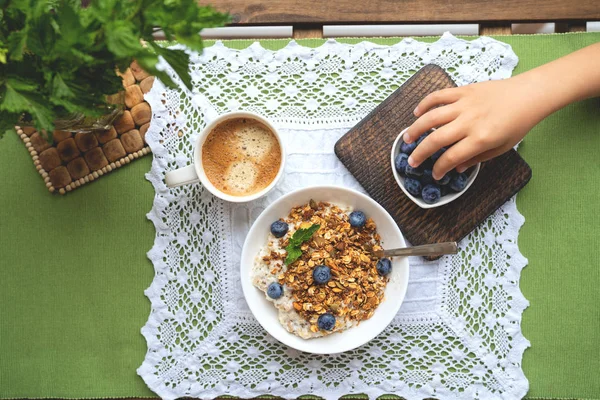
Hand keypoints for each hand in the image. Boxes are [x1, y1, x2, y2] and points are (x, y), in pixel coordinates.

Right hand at [402, 77, 544, 179]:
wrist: (529, 95)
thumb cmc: (518, 123)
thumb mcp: (501, 148)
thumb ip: (477, 158)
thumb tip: (456, 168)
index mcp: (480, 139)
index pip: (451, 158)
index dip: (439, 169)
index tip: (434, 174)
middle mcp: (469, 122)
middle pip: (436, 139)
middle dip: (420, 153)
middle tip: (411, 161)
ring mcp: (464, 104)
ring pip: (431, 118)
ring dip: (415, 129)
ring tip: (406, 139)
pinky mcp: (463, 90)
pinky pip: (438, 96)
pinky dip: (424, 104)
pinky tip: (417, 113)